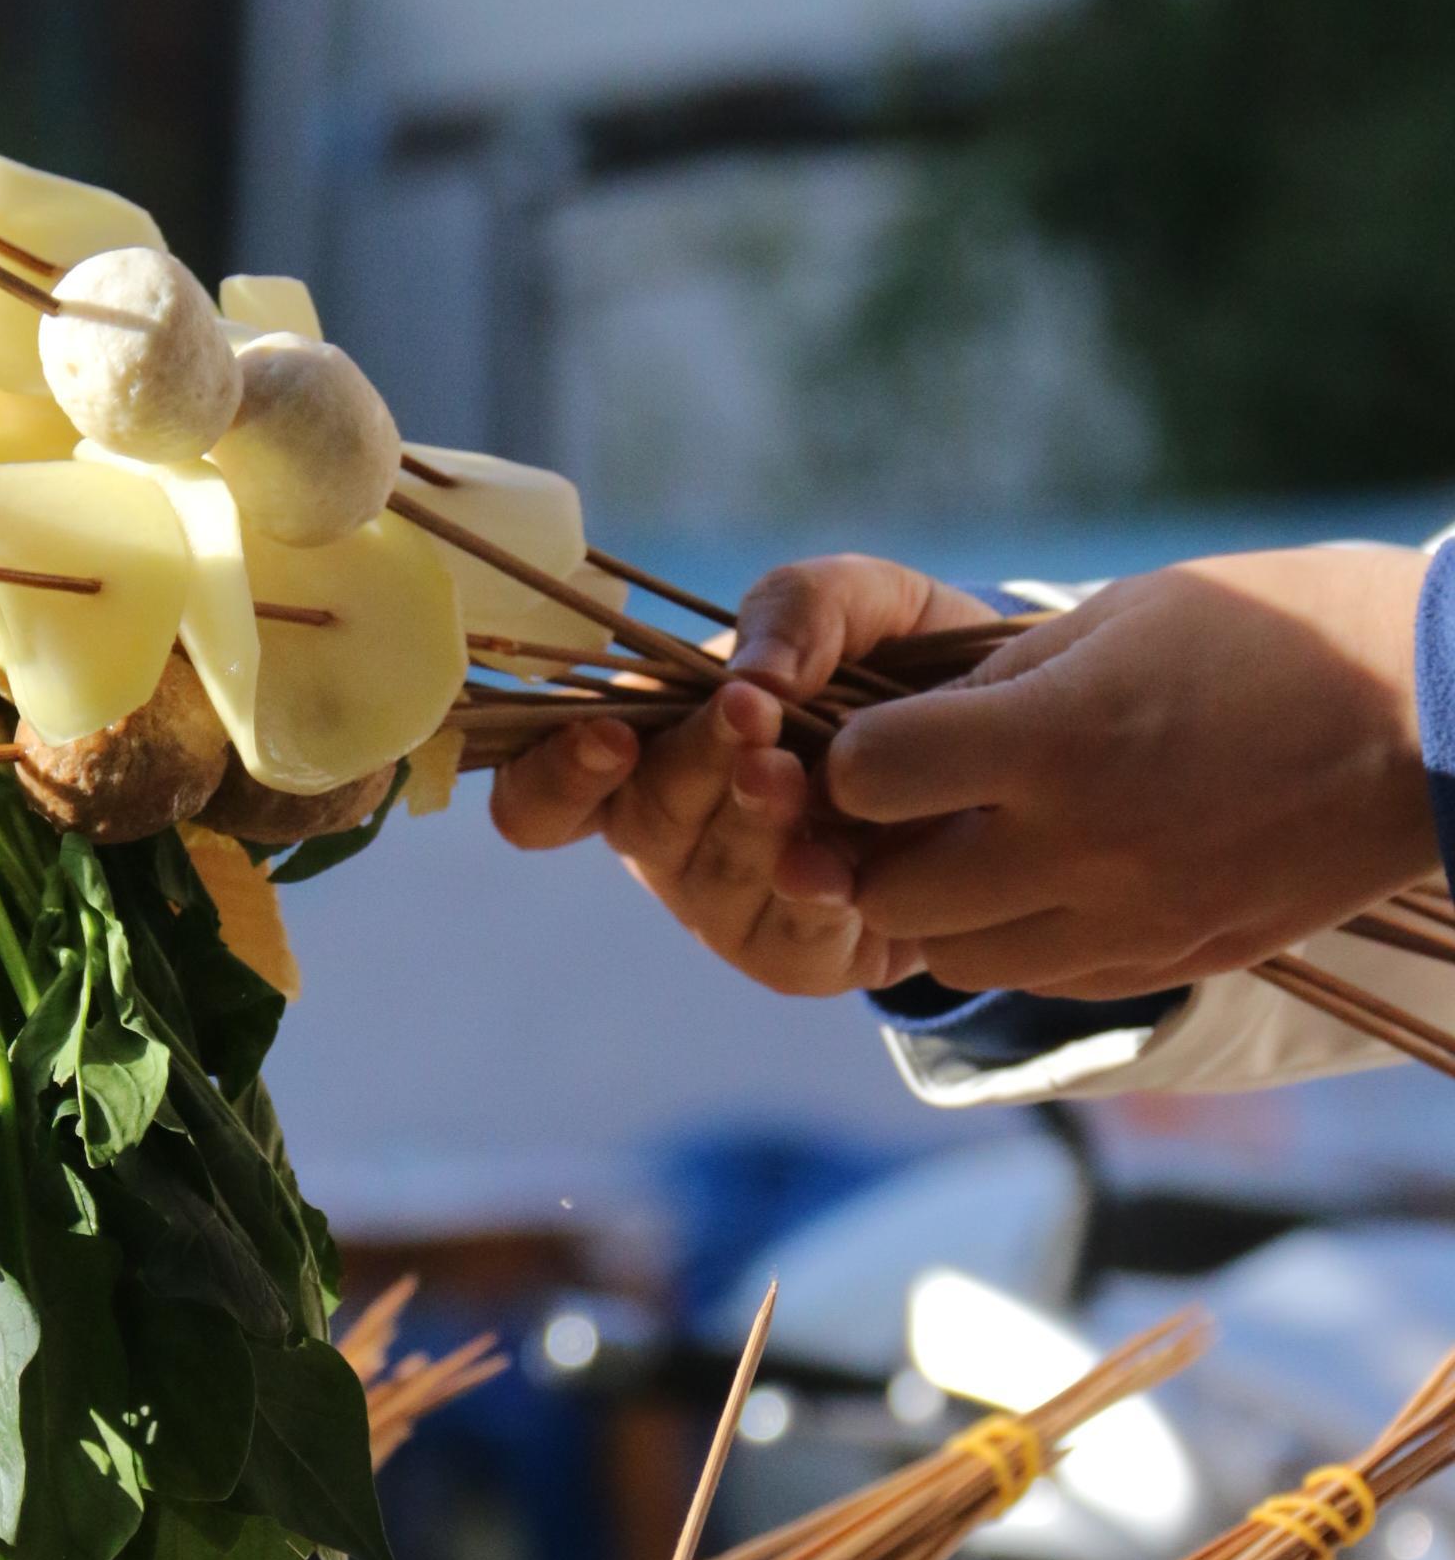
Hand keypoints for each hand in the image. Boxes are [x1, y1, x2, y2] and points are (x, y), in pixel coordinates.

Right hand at [488, 554, 995, 996]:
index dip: (550, 775)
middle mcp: (666, 836)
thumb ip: (802, 604)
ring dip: (750, 821)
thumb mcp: (861, 601)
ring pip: (710, 874)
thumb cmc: (904, 670)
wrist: (1018, 753)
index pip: (541, 794)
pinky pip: (785, 934)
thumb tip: (754, 676)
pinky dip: (811, 890)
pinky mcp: (792, 958)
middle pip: (639, 819)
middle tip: (751, 717)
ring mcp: (723, 905)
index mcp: (646, 750)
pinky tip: (840, 860)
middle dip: (693, 764)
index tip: (608, 735)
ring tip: (800, 776)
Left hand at [815, 543, 1435, 997]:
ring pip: (960, 960)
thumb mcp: (1121, 616)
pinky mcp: (1178, 958)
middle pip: (893, 896)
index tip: (884, 740)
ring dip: (947, 909)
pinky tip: (1057, 881)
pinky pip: (1048, 980)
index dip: (855, 757)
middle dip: (879, 852)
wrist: (1433, 714)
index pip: (867, 779)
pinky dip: (1024, 939)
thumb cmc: (1276, 631)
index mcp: (1059, 740)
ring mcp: (1133, 919)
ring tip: (985, 848)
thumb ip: (999, 682)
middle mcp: (1083, 847)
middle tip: (912, 812)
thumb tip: (904, 731)